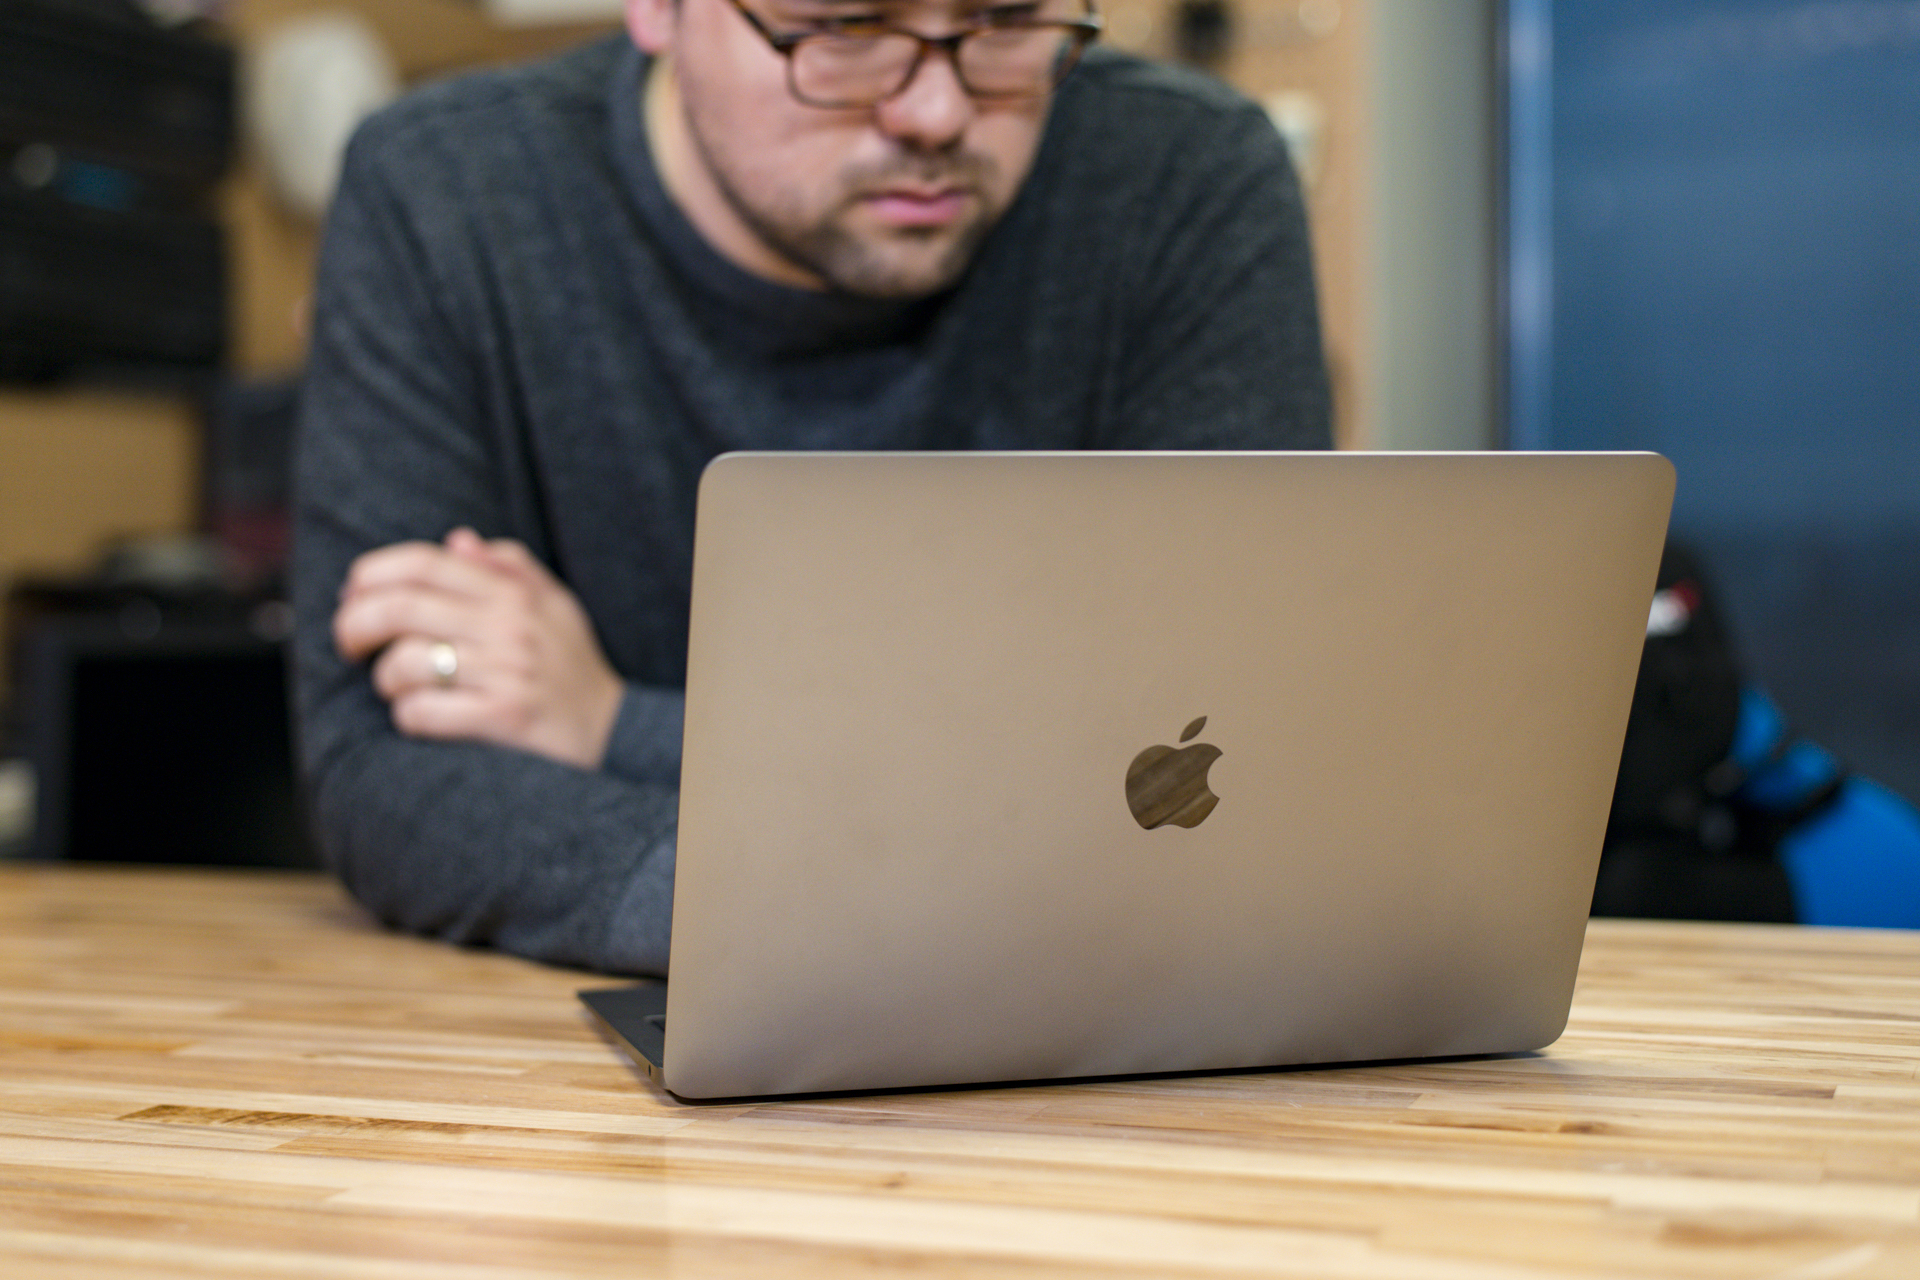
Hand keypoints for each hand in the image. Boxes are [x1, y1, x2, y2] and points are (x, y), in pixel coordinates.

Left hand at [333, 528, 623, 768]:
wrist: (615, 734)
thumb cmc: (573, 669)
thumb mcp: (555, 607)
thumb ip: (511, 568)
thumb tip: (457, 542)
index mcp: (514, 592)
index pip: (425, 562)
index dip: (372, 574)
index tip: (353, 595)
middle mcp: (510, 626)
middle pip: (400, 608)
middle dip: (354, 625)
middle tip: (349, 644)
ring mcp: (507, 672)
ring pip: (405, 664)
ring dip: (386, 680)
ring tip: (400, 688)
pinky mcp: (503, 717)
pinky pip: (423, 712)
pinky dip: (408, 717)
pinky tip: (422, 718)